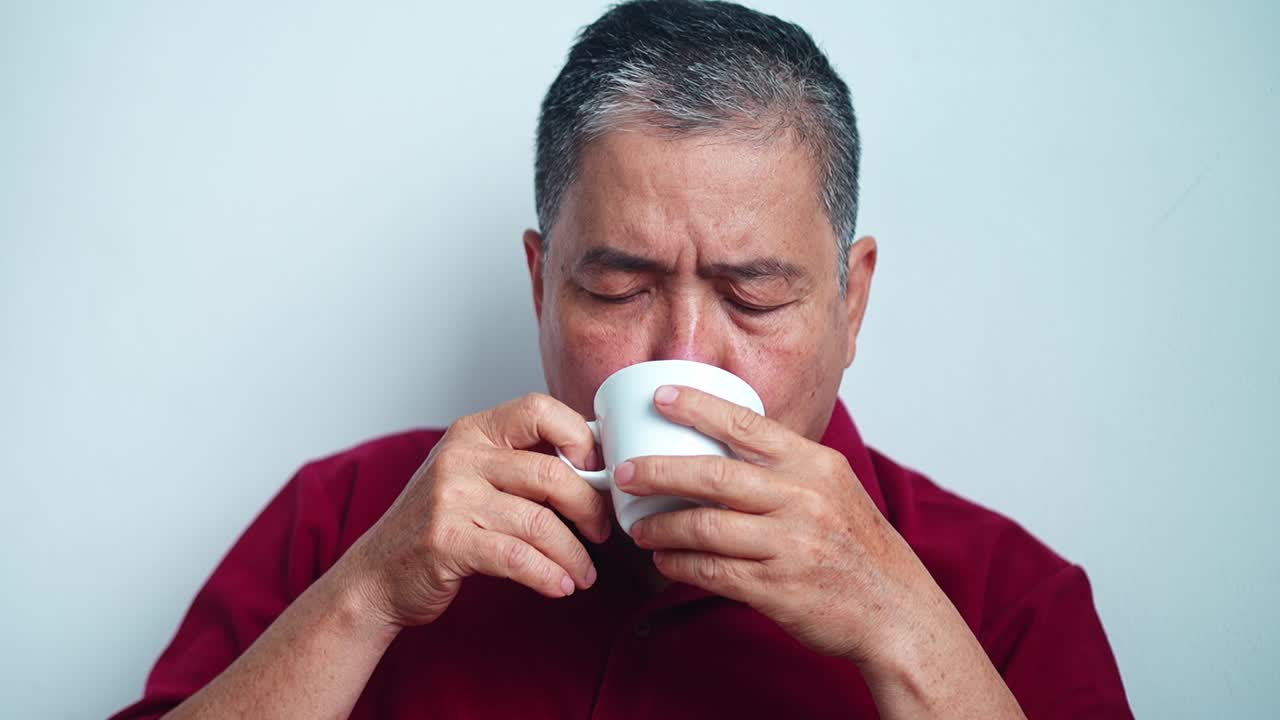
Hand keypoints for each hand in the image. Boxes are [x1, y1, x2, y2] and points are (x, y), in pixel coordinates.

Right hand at [339, 393, 612, 628]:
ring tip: (585, 573)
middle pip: (551, 471)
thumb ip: (520, 462)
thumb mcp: (472, 474)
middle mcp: (461, 457)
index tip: (597, 471)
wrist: (377, 573)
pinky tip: (561, 586)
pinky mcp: (447, 541)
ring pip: (540, 522)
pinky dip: (549, 575)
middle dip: (589, 506)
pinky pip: (517, 557)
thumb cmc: (439, 524)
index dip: (580, 437)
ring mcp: (451, 498)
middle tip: (601, 531)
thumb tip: (593, 462)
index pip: (539, 409)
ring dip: (574, 554)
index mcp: (473, 431)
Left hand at [620, 385, 947, 664]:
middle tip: (623, 472)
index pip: (747, 424)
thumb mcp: (833, 487)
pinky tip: (665, 561)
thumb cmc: (856, 546)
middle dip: (658, 471)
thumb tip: (725, 438)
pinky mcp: (776, 588)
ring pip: (705, 527)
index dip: (698, 407)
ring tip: (639, 528)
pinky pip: (712, 572)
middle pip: (714, 475)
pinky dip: (680, 565)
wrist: (895, 610)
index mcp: (814, 465)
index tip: (659, 398)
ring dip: (662, 528)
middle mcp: (802, 499)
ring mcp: (789, 545)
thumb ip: (786, 464)